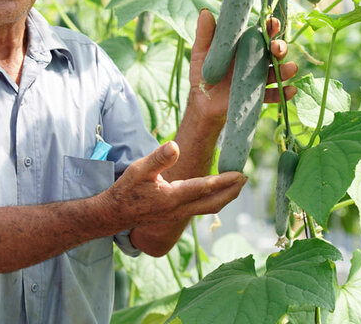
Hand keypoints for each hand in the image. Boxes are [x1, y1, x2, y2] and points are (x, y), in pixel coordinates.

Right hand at [101, 141, 246, 228]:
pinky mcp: (175, 215)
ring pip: (208, 208)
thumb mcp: (139, 170)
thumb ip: (158, 158)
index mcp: (172, 197)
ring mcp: (178, 215)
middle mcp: (179, 209)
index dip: (223, 181)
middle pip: (213, 203)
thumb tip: (175, 146)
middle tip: (245, 179)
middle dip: (231, 192)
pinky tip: (215, 192)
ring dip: (225, 197)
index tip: (240, 174)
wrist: (116, 214)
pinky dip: (213, 200)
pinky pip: (200, 209)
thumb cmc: (127, 190)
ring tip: (236, 185)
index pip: (204, 188)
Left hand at [188, 9, 297, 119]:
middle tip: (277, 48)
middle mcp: (255, 60)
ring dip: (286, 69)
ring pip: (277, 72)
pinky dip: (283, 93)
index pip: (261, 33)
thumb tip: (205, 12)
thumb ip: (204, 33)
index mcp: (244, 46)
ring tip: (291, 68)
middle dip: (280, 48)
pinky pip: (273, 94)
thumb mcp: (201, 51)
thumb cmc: (203, 71)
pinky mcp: (256, 96)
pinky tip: (290, 90)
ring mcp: (258, 78)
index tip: (273, 23)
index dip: (270, 27)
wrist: (201, 100)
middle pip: (273, 51)